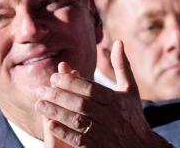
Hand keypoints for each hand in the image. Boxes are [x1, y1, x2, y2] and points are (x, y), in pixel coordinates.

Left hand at [37, 41, 169, 146]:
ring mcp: (104, 132)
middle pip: (81, 103)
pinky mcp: (97, 147)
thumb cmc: (132, 114)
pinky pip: (78, 139)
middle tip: (41, 89)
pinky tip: (50, 124)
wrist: (140, 146)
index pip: (92, 89)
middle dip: (59, 96)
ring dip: (56, 112)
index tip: (55, 77)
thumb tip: (118, 42)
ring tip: (39, 104)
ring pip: (77, 120)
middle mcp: (110, 115)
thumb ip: (122, 66)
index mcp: (117, 100)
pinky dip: (64, 132)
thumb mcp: (131, 89)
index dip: (72, 82)